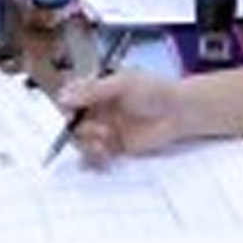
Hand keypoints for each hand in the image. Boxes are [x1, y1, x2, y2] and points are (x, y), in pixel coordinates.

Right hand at [58, 70, 187, 163]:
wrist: (179, 112)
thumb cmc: (154, 91)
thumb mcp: (123, 83)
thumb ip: (93, 90)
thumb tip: (63, 98)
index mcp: (97, 89)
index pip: (70, 95)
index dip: (66, 103)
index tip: (69, 108)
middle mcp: (97, 109)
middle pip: (72, 120)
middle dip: (78, 126)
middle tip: (96, 129)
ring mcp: (105, 128)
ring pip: (81, 139)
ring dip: (87, 142)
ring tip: (104, 141)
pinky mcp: (114, 147)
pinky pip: (95, 155)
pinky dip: (94, 158)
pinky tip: (104, 155)